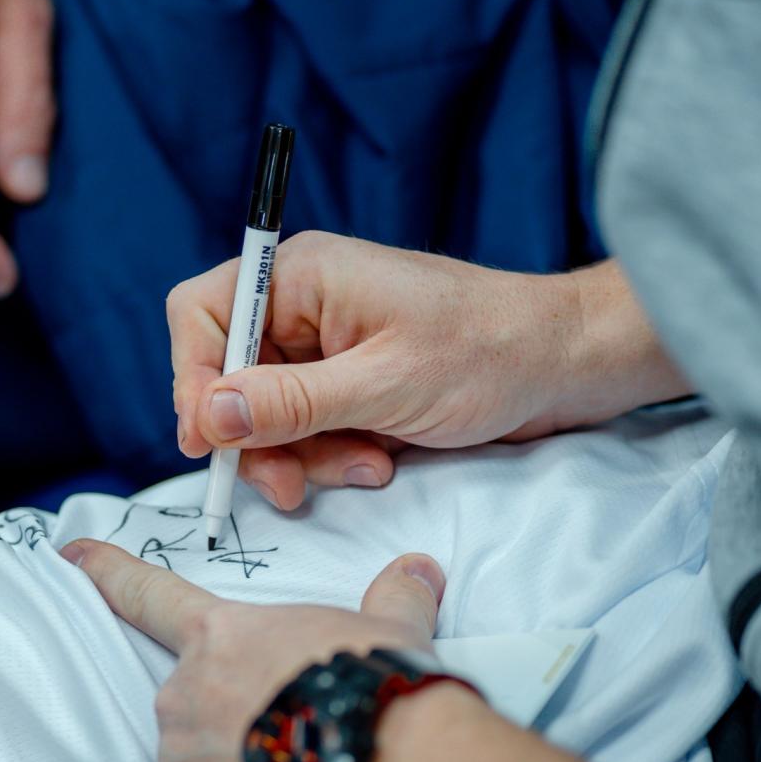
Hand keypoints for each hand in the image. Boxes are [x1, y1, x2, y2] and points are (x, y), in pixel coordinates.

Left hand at [62, 538, 446, 761]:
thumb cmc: (380, 690)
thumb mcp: (390, 631)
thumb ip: (393, 598)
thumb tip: (417, 569)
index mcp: (222, 637)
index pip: (151, 597)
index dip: (110, 575)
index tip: (71, 558)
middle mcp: (184, 694)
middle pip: (194, 705)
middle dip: (234, 723)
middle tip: (297, 739)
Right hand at [168, 233, 689, 507]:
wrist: (566, 366)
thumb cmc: (490, 353)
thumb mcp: (384, 386)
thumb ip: (292, 403)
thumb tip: (210, 414)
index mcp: (304, 276)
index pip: (203, 314)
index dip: (194, 379)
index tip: (211, 442)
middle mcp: (306, 305)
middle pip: (231, 376)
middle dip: (260, 437)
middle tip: (288, 485)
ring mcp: (328, 345)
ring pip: (269, 414)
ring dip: (306, 454)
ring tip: (367, 466)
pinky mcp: (352, 381)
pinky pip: (309, 427)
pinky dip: (333, 454)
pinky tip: (380, 460)